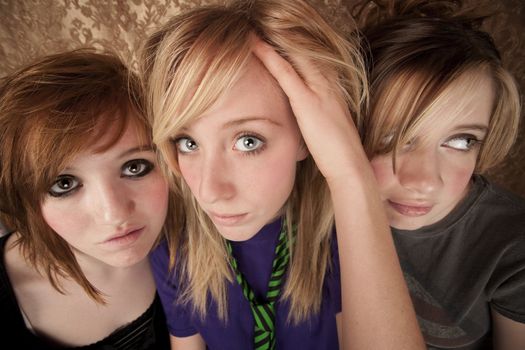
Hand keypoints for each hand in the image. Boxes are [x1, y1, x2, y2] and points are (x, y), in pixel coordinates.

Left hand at [251, 36, 368, 183]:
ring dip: (273, 42)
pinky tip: (256, 46)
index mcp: (332, 89)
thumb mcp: (327, 128)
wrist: (349, 165)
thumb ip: (316, 116)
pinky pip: (285, 72)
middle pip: (303, 52)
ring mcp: (319, 90)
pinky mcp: (307, 101)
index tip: (277, 40)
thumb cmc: (337, 152)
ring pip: (293, 56)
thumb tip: (305, 117)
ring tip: (254, 31)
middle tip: (261, 28)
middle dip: (283, 39)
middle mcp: (328, 83)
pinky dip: (269, 56)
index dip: (293, 49)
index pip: (311, 61)